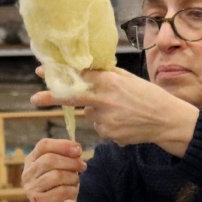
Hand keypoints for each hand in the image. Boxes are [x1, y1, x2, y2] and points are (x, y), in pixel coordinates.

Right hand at [21, 138, 85, 201]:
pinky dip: (72, 190)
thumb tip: (76, 148)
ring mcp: (30, 189)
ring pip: (56, 175)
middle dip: (71, 162)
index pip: (43, 145)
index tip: (78, 149)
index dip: (62, 145)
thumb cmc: (61, 186)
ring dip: (72, 178)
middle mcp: (27, 174)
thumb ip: (67, 156)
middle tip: (83, 166)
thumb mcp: (63, 168)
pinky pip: (61, 191)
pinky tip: (71, 193)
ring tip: (76, 182)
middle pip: (50, 159)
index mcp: (31, 161)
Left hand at [31, 67, 198, 156]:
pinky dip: (107, 125)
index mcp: (109, 82)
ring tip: (121, 111)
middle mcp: (104, 100)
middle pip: (71, 97)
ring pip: (89, 114)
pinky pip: (99, 127)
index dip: (58, 74)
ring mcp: (104, 119)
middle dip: (50, 97)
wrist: (167, 121)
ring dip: (98, 112)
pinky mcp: (107, 134)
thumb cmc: (148, 96)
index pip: (78, 75)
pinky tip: (124, 122)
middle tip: (34, 99)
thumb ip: (105, 74)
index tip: (42, 71)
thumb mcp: (128, 79)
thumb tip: (83, 67)